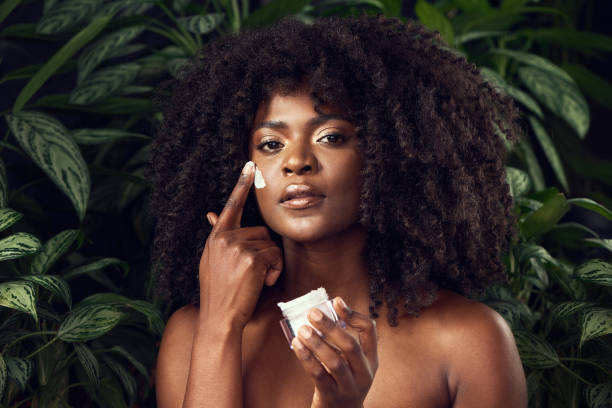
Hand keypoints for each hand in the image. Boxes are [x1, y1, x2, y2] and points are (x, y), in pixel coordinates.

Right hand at [198, 161, 282, 328]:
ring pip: (271, 244)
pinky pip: (276, 256)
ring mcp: (238, 247)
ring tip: (255, 280)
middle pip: (261, 231)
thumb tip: (211, 214)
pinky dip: (275, 270)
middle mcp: (226, 238)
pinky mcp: (252, 258)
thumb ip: (218, 238)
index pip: (231, 206)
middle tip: (252, 273)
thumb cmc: (218, 293)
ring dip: (270, 263)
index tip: (250, 166)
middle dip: (264, 252)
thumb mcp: (212, 262)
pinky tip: (262, 283)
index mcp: (216, 237)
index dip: (241, 185)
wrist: (218, 318)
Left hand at [291, 297, 377, 407]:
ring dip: (317, 342)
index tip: (336, 301)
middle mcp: (364, 373)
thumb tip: (322, 312)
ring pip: (335, 361)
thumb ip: (341, 341)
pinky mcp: (332, 396)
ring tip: (302, 329)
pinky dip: (307, 358)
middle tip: (312, 313)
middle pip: (351, 345)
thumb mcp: (351, 362)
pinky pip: (319, 375)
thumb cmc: (342, 380)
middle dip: (331, 327)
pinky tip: (296, 345)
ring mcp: (349, 387)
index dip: (354, 315)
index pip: (370, 331)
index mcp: (371, 359)